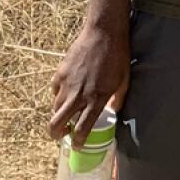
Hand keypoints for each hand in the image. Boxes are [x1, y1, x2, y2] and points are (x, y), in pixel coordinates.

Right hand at [49, 17, 128, 143]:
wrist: (103, 33)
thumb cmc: (118, 57)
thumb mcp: (124, 81)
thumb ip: (118, 99)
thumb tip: (113, 111)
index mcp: (97, 99)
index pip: (82, 128)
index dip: (78, 141)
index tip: (78, 146)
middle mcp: (79, 95)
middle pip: (58, 123)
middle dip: (56, 134)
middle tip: (62, 135)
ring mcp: (67, 84)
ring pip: (54, 108)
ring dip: (58, 115)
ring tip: (64, 115)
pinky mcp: (60, 73)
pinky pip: (54, 91)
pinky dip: (57, 96)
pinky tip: (65, 94)